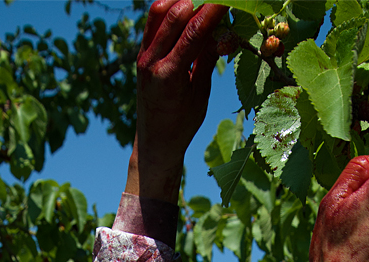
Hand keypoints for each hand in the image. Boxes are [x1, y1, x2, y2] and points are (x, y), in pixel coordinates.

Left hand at [124, 0, 223, 202]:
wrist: (154, 142)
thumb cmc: (182, 123)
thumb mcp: (200, 94)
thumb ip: (207, 59)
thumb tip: (223, 31)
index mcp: (169, 74)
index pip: (194, 31)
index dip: (212, 10)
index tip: (226, 0)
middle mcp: (152, 61)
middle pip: (175, 14)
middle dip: (198, 0)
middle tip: (217, 0)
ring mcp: (143, 55)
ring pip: (159, 11)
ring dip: (181, 0)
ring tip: (201, 2)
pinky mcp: (141, 53)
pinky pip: (153, 21)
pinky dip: (169, 8)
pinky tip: (185, 6)